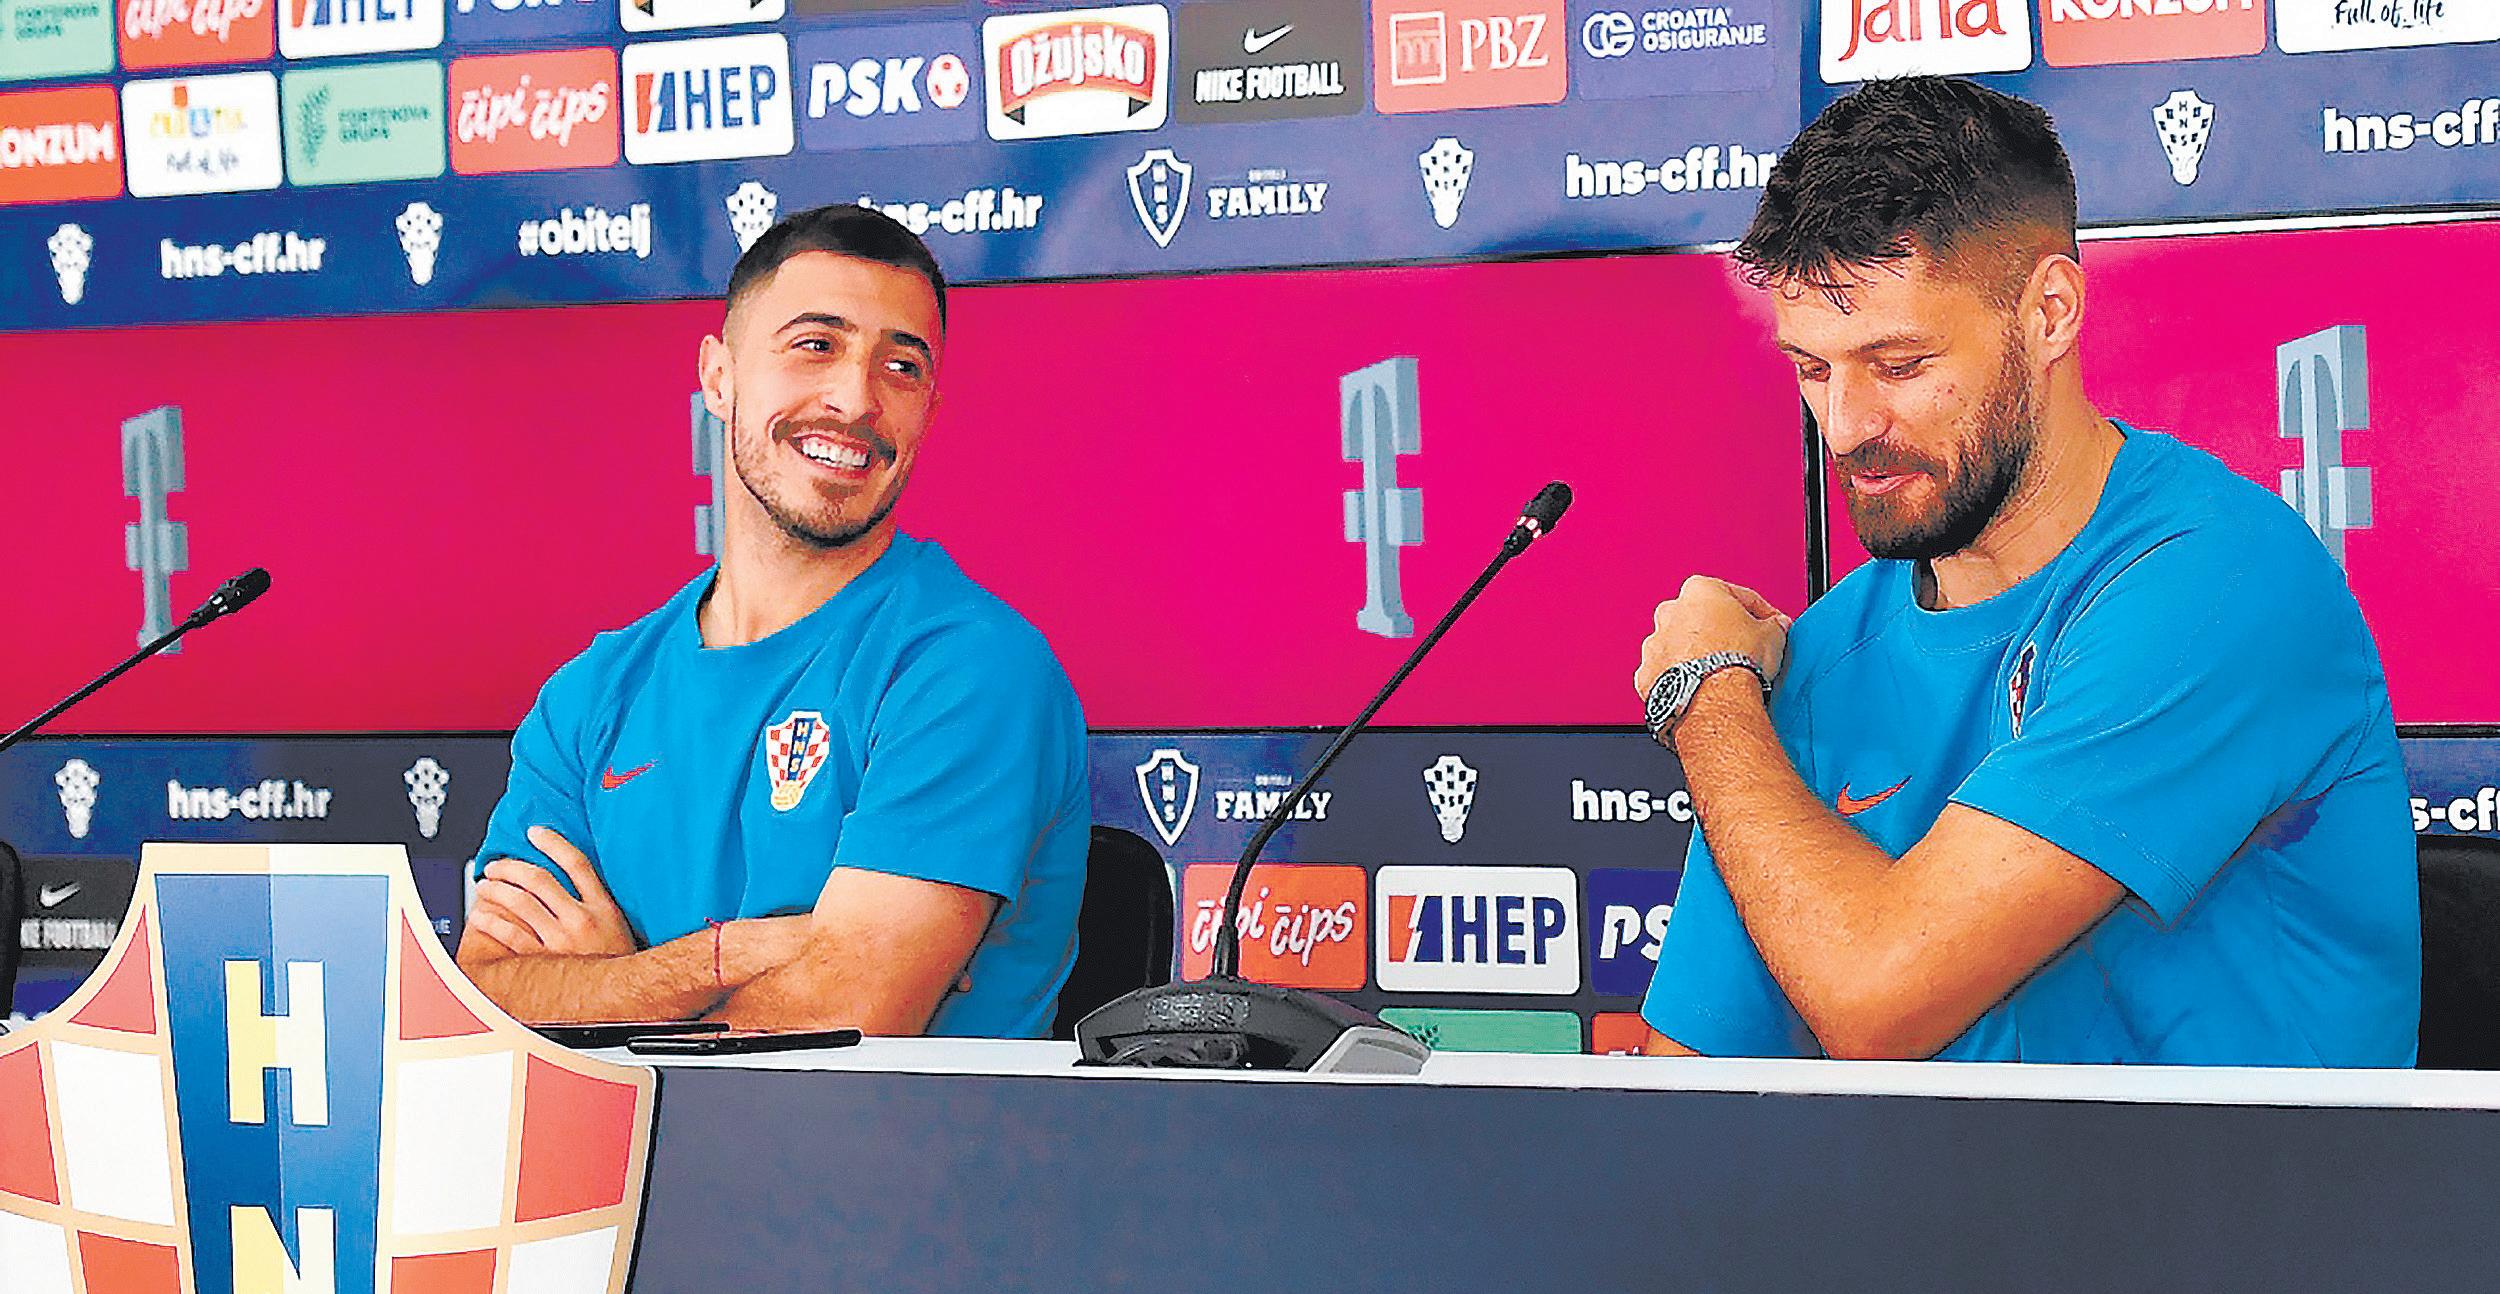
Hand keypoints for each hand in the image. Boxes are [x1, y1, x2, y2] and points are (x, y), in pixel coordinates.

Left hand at [467, 826, 636, 957]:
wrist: (622, 995)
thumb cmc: (617, 960)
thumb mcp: (618, 923)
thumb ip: (598, 900)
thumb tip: (573, 875)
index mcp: (603, 906)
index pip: (576, 863)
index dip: (553, 843)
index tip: (535, 832)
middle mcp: (582, 919)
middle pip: (540, 880)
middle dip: (511, 867)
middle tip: (497, 866)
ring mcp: (562, 940)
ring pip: (521, 904)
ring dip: (496, 890)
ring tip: (485, 886)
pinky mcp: (546, 960)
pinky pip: (512, 936)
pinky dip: (492, 922)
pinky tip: (481, 916)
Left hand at [1634, 576, 1792, 701]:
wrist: (1714, 698)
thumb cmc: (1736, 662)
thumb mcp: (1773, 634)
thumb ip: (1774, 624)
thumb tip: (1776, 626)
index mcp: (1699, 590)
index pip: (1736, 596)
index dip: (1759, 613)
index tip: (1768, 626)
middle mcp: (1670, 613)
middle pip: (1702, 619)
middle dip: (1721, 633)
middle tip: (1744, 650)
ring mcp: (1655, 645)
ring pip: (1681, 647)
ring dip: (1699, 658)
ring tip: (1723, 675)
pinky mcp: (1647, 676)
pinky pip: (1668, 675)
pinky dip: (1683, 681)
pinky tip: (1703, 689)